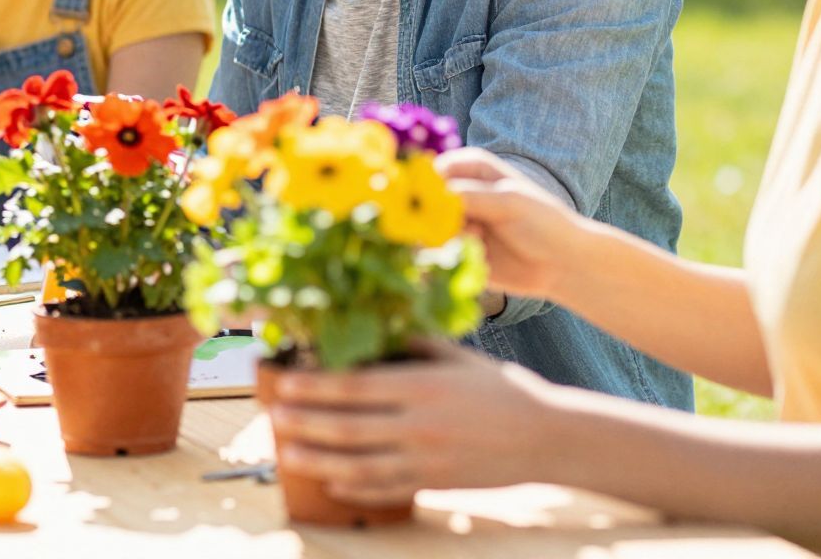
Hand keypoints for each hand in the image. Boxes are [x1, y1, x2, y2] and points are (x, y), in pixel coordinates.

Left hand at [263, 339, 564, 505]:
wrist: (548, 437)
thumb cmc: (500, 389)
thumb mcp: (456, 356)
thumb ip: (410, 344)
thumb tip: (365, 331)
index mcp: (422, 385)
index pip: (356, 386)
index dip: (314, 386)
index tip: (284, 383)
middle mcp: (420, 424)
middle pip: (349, 427)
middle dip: (305, 422)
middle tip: (272, 417)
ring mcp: (427, 459)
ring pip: (360, 465)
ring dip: (319, 460)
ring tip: (288, 453)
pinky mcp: (435, 484)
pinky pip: (386, 490)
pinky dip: (355, 490)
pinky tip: (331, 485)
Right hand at [437, 147, 593, 303]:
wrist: (564, 264)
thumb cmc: (543, 223)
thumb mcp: (507, 201)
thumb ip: (466, 195)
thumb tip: (423, 197)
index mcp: (471, 167)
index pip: (432, 169)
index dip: (422, 185)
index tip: (427, 202)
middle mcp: (459, 191)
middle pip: (423, 199)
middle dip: (431, 215)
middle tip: (462, 225)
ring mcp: (456, 221)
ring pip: (426, 227)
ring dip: (445, 236)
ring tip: (478, 239)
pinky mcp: (457, 249)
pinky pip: (436, 252)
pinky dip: (450, 254)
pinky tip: (477, 255)